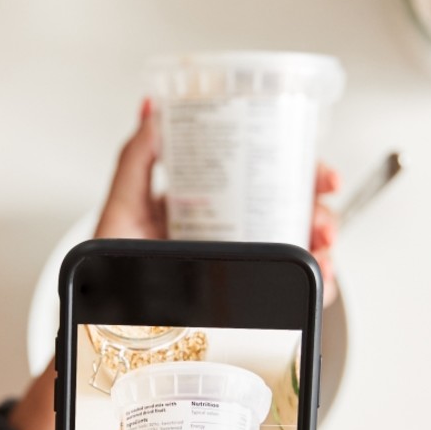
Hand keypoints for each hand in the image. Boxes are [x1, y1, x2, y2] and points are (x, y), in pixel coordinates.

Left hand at [94, 101, 341, 305]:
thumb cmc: (110, 268)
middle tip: (324, 222)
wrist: (106, 319)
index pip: (266, 177)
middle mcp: (230, 234)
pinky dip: (315, 287)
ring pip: (298, 252)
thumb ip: (136, 159)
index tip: (320, 173)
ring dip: (324, 251)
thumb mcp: (121, 206)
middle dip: (322, 213)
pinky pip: (288, 291)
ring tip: (323, 256)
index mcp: (209, 204)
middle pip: (294, 213)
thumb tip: (152, 109)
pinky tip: (321, 283)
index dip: (301, 170)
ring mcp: (240, 266)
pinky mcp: (244, 300)